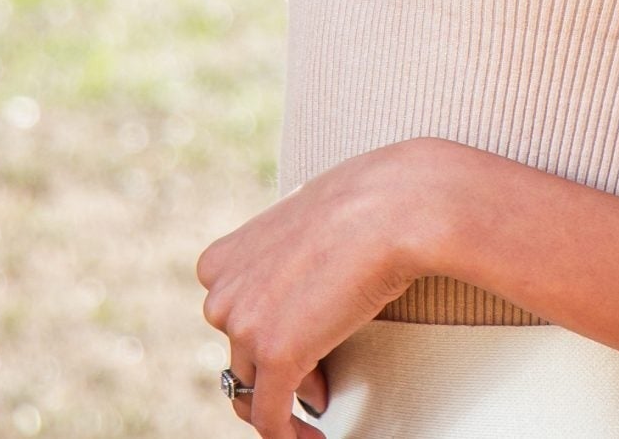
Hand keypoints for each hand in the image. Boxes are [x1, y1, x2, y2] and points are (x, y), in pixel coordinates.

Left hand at [195, 142, 433, 436]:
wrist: (395, 205)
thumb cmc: (364, 202)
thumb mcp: (301, 223)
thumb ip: (283, 257)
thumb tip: (300, 287)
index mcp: (222, 259)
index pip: (229, 316)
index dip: (262, 330)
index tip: (295, 336)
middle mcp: (223, 293)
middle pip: (240, 352)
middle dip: (279, 361)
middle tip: (319, 366)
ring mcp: (245, 326)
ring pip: (255, 388)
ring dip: (290, 392)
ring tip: (324, 392)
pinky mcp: (278, 357)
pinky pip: (271, 418)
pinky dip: (291, 435)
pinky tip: (312, 437)